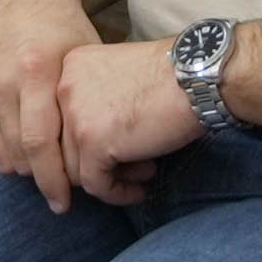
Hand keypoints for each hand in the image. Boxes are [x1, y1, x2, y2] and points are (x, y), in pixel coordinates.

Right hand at [0, 0, 92, 211]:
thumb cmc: (65, 32)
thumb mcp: (86, 63)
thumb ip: (85, 109)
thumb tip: (97, 163)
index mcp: (35, 71)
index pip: (38, 144)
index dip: (52, 180)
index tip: (64, 203)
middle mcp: (1, 80)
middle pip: (17, 154)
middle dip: (41, 178)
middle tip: (62, 186)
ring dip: (22, 169)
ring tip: (44, 168)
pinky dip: (1, 155)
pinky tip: (22, 153)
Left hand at [57, 40, 205, 205]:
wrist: (199, 77)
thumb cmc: (174, 77)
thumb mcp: (123, 79)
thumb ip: (98, 103)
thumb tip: (90, 147)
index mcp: (71, 67)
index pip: (62, 119)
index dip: (87, 142)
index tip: (114, 152)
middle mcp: (64, 87)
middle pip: (65, 146)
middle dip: (98, 164)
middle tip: (134, 167)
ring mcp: (75, 115)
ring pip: (75, 169)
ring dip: (110, 179)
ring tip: (144, 173)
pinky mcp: (92, 141)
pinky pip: (95, 184)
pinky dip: (117, 194)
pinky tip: (141, 191)